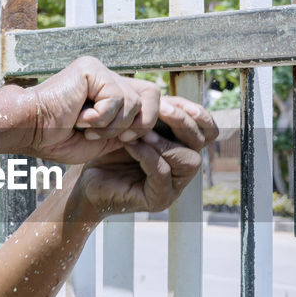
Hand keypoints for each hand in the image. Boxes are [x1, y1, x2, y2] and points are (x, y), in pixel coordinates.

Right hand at [25, 57, 160, 163]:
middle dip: (137, 124)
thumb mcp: (103, 139)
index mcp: (110, 90)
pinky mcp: (91, 68)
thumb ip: (128, 130)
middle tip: (109, 135)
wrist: (28, 131)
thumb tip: (155, 127)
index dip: (145, 124)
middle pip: (152, 95)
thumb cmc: (57, 139)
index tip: (125, 140)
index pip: (150, 100)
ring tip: (86, 127)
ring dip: (111, 125)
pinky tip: (79, 118)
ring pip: (134, 101)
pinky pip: (116, 98)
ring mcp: (100, 70)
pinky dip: (101, 117)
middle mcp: (107, 76)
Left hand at [75, 96, 218, 216]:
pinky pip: (163, 173)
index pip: (208, 131)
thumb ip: (151, 113)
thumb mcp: (134, 125)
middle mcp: (183, 167)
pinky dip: (148, 156)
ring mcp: (174, 185)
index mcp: (183, 147)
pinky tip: (132, 145)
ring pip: (188, 160)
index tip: (176, 100)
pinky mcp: (160, 199)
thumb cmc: (109, 150)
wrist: (87, 180)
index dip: (198, 114)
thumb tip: (163, 97)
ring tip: (143, 131)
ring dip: (166, 142)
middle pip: (201, 143)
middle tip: (162, 108)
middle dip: (183, 122)